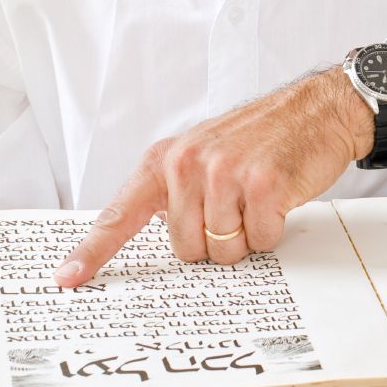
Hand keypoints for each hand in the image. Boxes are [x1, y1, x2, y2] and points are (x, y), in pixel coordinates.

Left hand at [54, 69, 375, 285]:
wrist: (318, 109)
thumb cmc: (264, 135)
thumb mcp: (205, 150)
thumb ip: (175, 190)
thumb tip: (161, 237)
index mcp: (167, 158)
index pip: (121, 213)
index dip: (93, 250)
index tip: (67, 277)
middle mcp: (188, 163)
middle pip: (185, 250)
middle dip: (215, 240)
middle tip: (237, 204)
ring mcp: (225, 172)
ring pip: (223, 250)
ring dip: (247, 235)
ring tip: (259, 198)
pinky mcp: (263, 183)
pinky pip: (260, 239)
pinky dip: (274, 228)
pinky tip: (279, 196)